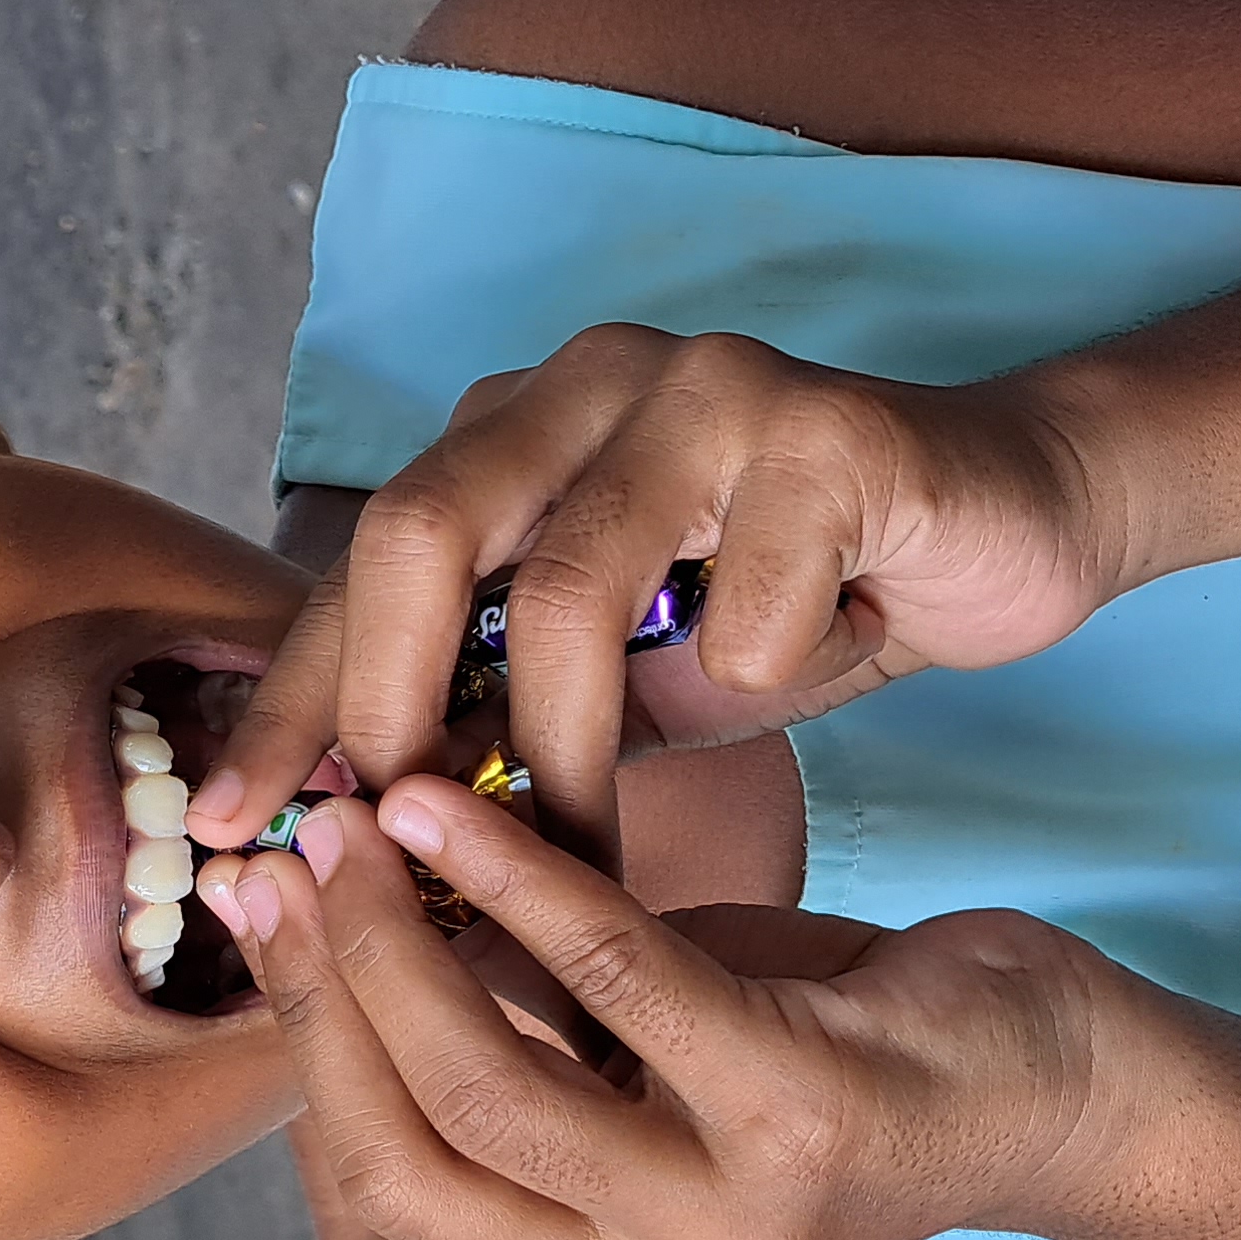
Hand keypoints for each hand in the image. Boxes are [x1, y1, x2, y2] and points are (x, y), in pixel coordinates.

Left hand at [193, 322, 1120, 868]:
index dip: (288, 701)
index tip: (232, 830)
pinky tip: (812, 663)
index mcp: (512, 430)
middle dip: (390, 707)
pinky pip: (750, 599)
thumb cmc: (793, 607)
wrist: (1008, 521)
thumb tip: (367, 857)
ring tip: (584, 851)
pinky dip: (763, 670)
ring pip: (569, 581)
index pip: (356, 567)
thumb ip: (504, 724)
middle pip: (417, 528)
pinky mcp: (830, 427)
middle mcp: (584, 381)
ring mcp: (704, 385)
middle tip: (401, 846)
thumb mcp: (621, 680)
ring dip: (567, 746)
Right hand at [226, 775, 1129, 1239]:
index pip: (392, 1183)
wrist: (1055, 1085)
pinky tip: (463, 810)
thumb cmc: (831, 1052)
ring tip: (363, 812)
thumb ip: (509, 1038)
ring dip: (403, 933)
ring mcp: (724, 1235)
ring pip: (489, 1084)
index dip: (309, 1037)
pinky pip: (612, 981)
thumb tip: (333, 922)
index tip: (259, 905)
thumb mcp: (642, 1068)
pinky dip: (518, 882)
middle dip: (330, 987)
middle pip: (414, 1147)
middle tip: (289, 848)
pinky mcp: (797, 1127)